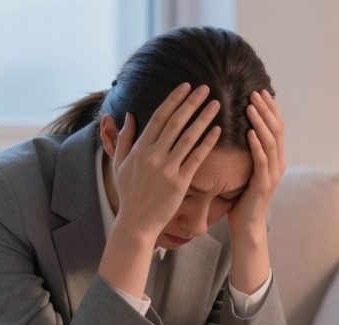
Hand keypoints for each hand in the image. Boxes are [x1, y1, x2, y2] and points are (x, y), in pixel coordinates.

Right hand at [109, 82, 222, 241]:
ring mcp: (167, 169)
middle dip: (192, 102)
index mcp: (140, 148)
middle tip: (205, 88)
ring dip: (204, 118)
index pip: (159, 117)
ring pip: (189, 137)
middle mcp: (153, 155)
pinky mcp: (180, 182)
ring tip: (216, 104)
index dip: (174, 100)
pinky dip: (208, 143)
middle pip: (176, 122)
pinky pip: (196, 158)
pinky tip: (218, 131)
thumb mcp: (120, 164)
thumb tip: (128, 116)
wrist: (136, 222)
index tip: (186, 87)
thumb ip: (124, 139)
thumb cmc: (129, 194)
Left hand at [227, 89, 285, 236]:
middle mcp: (278, 164)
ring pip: (271, 142)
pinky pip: (261, 161)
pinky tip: (249, 133)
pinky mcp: (263, 185)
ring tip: (250, 107)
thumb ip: (248, 152)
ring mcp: (272, 174)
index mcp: (275, 159)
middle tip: (254, 93)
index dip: (270, 108)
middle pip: (276, 130)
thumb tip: (238, 130)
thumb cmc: (242, 198)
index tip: (260, 92)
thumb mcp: (246, 170)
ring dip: (260, 123)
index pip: (276, 127)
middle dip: (266, 110)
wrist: (247, 226)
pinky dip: (256, 145)